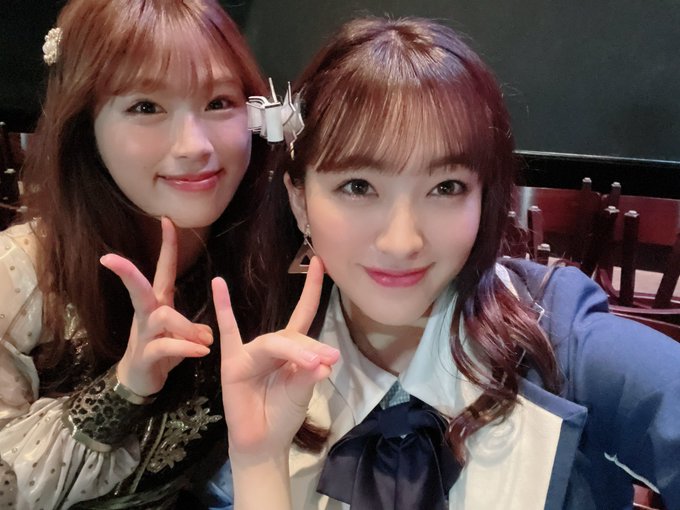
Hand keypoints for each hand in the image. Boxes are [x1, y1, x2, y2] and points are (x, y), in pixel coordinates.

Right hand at [100, 217, 212, 395]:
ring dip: (188, 326)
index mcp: (158, 302)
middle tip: (110, 258)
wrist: (140, 380)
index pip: (163, 269)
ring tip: (206, 341)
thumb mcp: (180, 333)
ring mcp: (144, 334)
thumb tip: (208, 332)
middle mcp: (148, 314)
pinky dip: (186, 347)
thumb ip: (194, 327)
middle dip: (127, 273)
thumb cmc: (161, 350)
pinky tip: (201, 351)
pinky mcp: (145, 356)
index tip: (167, 220)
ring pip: (162, 317)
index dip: (167, 246)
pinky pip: (165, 346)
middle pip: (139, 288)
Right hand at [214, 257, 339, 459]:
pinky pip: (228, 333)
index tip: (321, 263)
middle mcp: (271, 347)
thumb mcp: (301, 394)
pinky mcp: (233, 364)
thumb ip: (309, 377)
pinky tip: (220, 286)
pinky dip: (224, 309)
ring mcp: (250, 353)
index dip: (312, 290)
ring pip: (274, 343)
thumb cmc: (282, 415)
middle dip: (310, 348)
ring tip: (313, 363)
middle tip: (328, 361)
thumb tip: (323, 362)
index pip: (304, 314)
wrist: (262, 442)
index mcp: (291, 350)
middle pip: (292, 336)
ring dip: (294, 351)